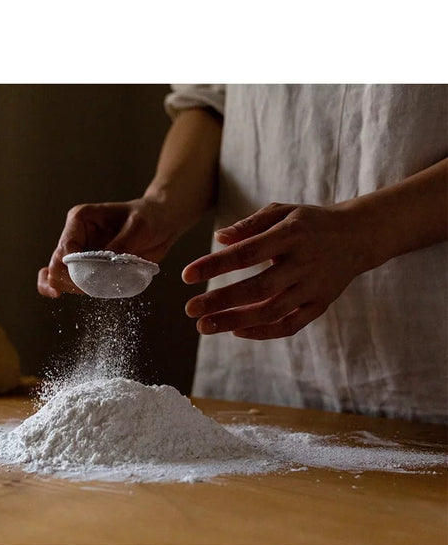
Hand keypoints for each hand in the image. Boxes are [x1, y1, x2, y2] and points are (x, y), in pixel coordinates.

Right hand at [38, 198, 178, 296]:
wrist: (160, 224)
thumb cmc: (150, 217)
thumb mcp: (139, 227)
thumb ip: (121, 245)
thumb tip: (105, 267)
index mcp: (81, 219)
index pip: (66, 249)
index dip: (75, 269)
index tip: (94, 279)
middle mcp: (75, 235)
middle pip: (57, 265)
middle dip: (73, 281)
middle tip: (96, 289)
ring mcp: (80, 252)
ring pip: (60, 275)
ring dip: (76, 288)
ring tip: (100, 289)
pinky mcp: (88, 266)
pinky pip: (67, 280)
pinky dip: (66, 288)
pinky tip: (58, 296)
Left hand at [182, 202, 368, 338]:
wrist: (358, 236)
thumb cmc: (309, 222)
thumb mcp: (282, 212)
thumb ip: (249, 225)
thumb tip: (219, 238)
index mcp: (291, 235)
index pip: (246, 253)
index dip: (214, 265)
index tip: (186, 275)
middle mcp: (303, 264)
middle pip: (257, 288)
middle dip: (220, 301)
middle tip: (190, 310)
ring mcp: (313, 287)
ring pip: (271, 312)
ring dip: (235, 322)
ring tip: (204, 326)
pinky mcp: (320, 305)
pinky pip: (290, 325)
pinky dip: (263, 332)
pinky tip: (237, 332)